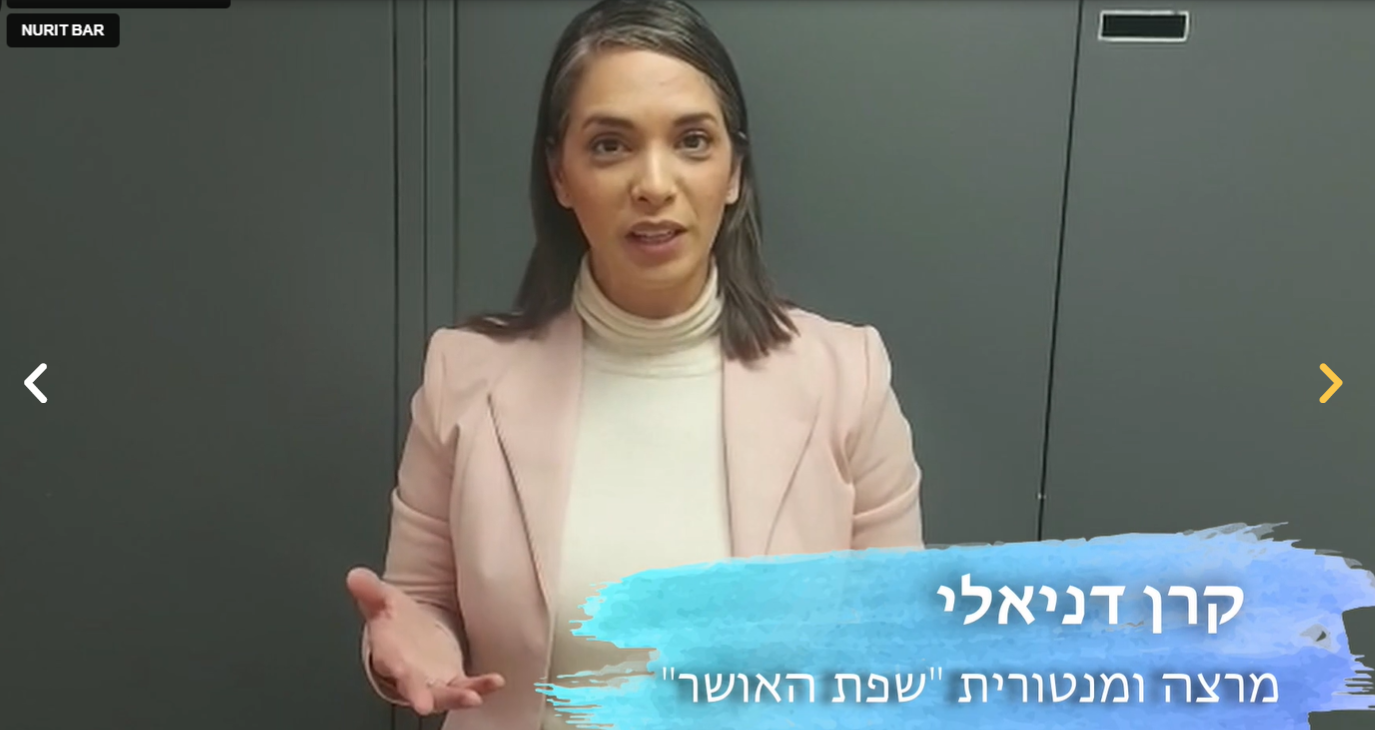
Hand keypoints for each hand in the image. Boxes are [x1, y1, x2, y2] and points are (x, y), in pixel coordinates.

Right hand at [347, 567, 504, 714]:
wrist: (408, 633)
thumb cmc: (393, 621)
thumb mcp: (382, 601)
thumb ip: (370, 591)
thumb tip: (355, 576)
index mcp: (389, 655)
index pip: (391, 667)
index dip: (400, 677)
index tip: (408, 692)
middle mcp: (410, 674)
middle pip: (416, 689)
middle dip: (422, 697)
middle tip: (427, 706)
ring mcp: (433, 680)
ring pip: (444, 694)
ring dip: (459, 697)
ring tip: (475, 696)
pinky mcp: (453, 678)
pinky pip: (466, 686)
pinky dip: (481, 687)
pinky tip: (496, 682)